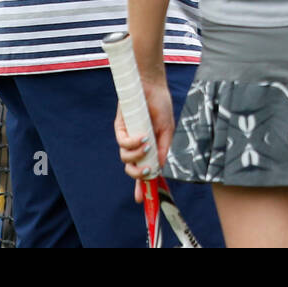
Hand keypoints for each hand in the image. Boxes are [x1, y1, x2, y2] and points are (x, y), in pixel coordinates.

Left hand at [114, 74, 174, 189]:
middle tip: (147, 172)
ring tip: (147, 144)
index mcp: (149, 148)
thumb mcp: (168, 130)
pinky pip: (122, 143)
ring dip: (137, 156)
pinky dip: (133, 143)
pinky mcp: (120, 128)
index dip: (141, 186)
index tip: (141, 200)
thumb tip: (159, 167)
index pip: (144, 170)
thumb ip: (164, 149)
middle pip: (131, 169)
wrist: (152, 86)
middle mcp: (136, 145)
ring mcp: (127, 137)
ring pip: (125, 158)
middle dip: (138, 175)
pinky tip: (143, 137)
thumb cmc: (161, 106)